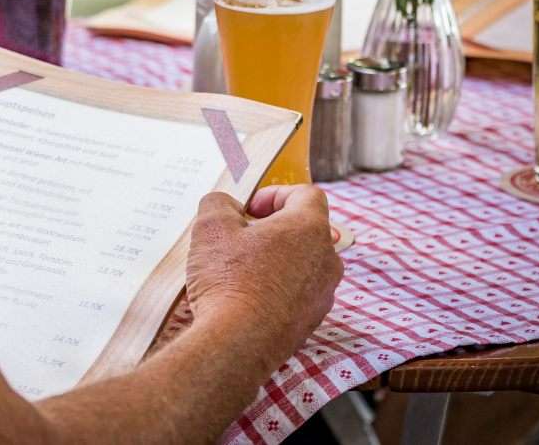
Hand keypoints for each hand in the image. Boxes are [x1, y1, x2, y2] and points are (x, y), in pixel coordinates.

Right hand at [185, 186, 342, 359]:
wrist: (237, 344)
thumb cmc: (228, 280)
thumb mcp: (211, 226)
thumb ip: (220, 202)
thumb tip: (227, 206)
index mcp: (310, 228)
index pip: (307, 194)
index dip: (275, 194)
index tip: (248, 210)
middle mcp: (327, 260)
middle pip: (305, 231)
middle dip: (272, 230)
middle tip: (240, 239)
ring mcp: (323, 294)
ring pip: (301, 264)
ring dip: (274, 261)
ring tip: (238, 271)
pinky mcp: (311, 322)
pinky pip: (296, 294)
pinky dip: (275, 290)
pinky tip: (244, 298)